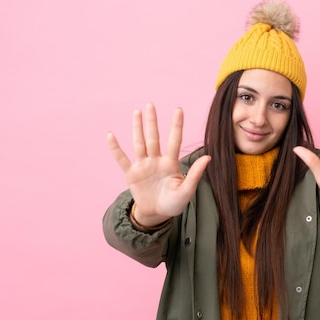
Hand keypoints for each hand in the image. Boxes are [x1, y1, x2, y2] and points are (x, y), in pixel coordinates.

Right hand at [107, 103, 210, 225]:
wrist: (157, 214)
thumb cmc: (174, 203)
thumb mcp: (187, 191)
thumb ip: (195, 174)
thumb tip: (209, 157)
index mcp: (171, 164)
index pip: (174, 141)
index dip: (176, 126)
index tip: (178, 110)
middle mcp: (156, 161)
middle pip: (154, 138)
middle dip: (152, 122)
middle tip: (150, 105)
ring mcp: (143, 166)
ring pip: (139, 143)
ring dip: (137, 128)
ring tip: (136, 112)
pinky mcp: (131, 174)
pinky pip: (122, 159)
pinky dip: (116, 148)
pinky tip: (110, 135)